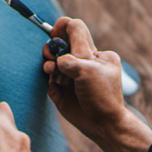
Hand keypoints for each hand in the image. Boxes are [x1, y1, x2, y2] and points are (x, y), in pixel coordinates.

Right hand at [42, 17, 129, 144]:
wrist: (102, 124)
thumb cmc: (102, 96)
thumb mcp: (89, 71)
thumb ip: (70, 58)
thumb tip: (56, 59)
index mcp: (94, 53)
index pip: (76, 30)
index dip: (63, 27)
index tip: (55, 33)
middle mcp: (82, 62)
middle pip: (60, 44)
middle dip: (52, 47)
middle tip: (50, 55)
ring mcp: (71, 76)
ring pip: (52, 61)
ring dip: (49, 63)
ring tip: (51, 71)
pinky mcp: (61, 90)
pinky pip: (49, 78)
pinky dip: (49, 78)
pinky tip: (53, 82)